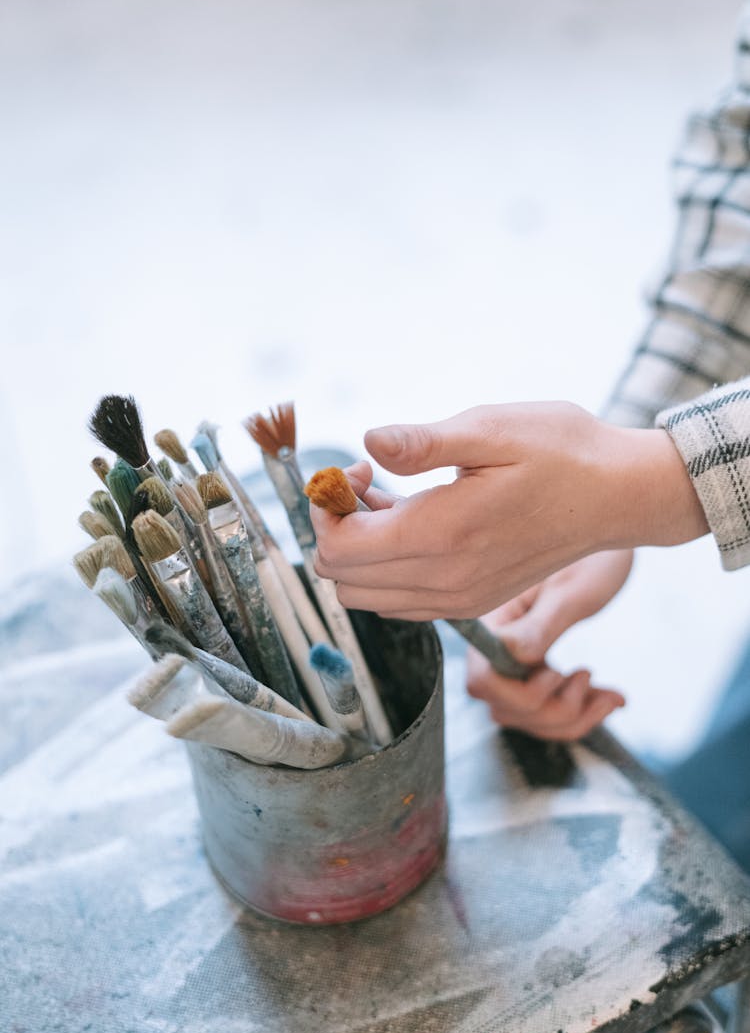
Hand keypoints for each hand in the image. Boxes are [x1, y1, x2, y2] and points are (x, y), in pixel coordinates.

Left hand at [311, 402, 706, 619]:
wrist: (618, 496)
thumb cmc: (560, 452)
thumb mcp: (492, 429)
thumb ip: (423, 442)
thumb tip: (368, 442)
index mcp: (443, 536)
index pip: (338, 549)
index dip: (328, 506)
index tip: (358, 468)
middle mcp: (445, 582)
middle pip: (342, 579)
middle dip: (338, 527)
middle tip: (369, 481)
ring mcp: (458, 600)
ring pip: (366, 596)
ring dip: (361, 550)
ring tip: (392, 500)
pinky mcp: (470, 603)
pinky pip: (399, 602)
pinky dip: (388, 568)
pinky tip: (415, 523)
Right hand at [465, 550, 631, 739]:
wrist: (609, 535)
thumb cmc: (594, 556)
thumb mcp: (573, 589)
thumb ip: (542, 624)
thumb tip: (513, 655)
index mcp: (495, 621)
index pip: (481, 681)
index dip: (519, 694)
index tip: (557, 672)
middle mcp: (497, 646)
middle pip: (503, 709)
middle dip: (552, 711)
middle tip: (586, 674)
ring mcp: (516, 663)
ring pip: (526, 719)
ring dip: (569, 719)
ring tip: (605, 691)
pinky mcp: (538, 673)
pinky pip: (548, 714)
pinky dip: (581, 715)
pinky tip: (611, 697)